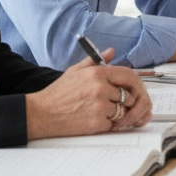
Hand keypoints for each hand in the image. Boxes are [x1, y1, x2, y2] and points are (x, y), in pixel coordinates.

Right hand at [26, 47, 152, 140]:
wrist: (40, 113)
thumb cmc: (57, 93)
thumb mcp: (76, 71)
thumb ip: (96, 61)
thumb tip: (111, 51)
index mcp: (97, 73)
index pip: (129, 75)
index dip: (134, 84)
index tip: (132, 89)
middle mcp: (101, 88)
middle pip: (129, 95)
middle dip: (127, 100)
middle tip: (119, 104)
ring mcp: (100, 106)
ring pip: (123, 110)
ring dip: (117, 113)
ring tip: (101, 111)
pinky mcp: (97, 123)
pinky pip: (114, 124)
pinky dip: (108, 124)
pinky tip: (95, 120)